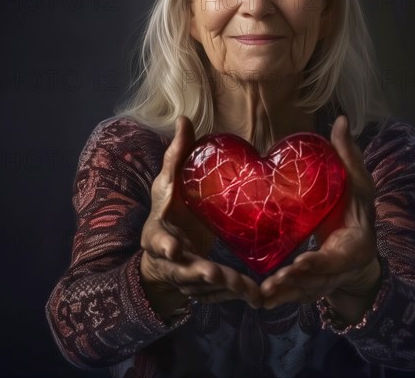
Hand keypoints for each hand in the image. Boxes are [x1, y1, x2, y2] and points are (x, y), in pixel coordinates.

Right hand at [140, 116, 260, 317]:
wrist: (164, 247)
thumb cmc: (168, 209)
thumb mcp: (167, 183)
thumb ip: (176, 155)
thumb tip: (184, 118)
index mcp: (158, 231)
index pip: (157, 238)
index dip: (163, 244)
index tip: (173, 248)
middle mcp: (169, 258)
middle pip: (182, 269)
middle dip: (199, 272)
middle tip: (216, 273)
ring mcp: (183, 274)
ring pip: (205, 286)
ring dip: (224, 288)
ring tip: (247, 290)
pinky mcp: (200, 284)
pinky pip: (218, 293)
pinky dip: (235, 294)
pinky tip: (256, 296)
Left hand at [260, 116, 380, 321]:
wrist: (358, 247)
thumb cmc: (358, 212)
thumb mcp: (360, 184)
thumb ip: (350, 156)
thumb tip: (343, 119)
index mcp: (353, 246)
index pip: (336, 258)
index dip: (320, 264)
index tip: (300, 263)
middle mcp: (337, 269)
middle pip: (314, 283)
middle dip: (293, 285)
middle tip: (270, 284)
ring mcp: (321, 281)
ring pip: (298, 294)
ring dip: (278, 295)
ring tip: (257, 292)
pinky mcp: (306, 285)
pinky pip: (289, 295)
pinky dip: (273, 298)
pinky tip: (252, 297)